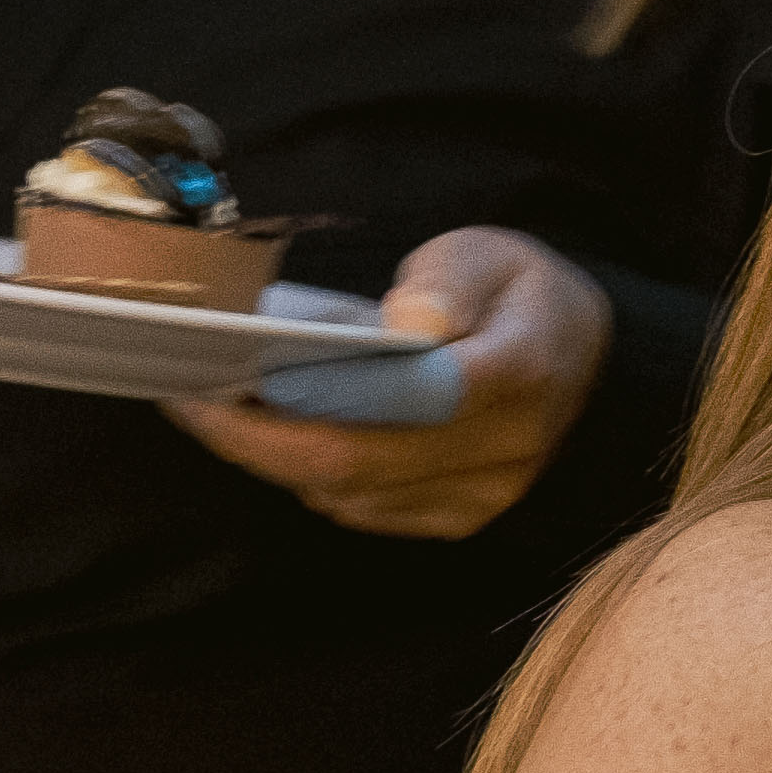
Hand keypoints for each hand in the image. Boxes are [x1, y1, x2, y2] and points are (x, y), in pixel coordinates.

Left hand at [167, 228, 608, 540]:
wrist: (584, 358)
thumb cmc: (519, 295)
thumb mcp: (490, 253)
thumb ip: (449, 281)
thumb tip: (410, 325)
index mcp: (517, 371)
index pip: (400, 399)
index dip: (304, 398)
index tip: (226, 379)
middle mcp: (505, 448)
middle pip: (358, 462)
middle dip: (257, 440)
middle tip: (188, 401)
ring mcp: (484, 494)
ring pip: (352, 495)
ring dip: (276, 460)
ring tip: (219, 412)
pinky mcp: (461, 519)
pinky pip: (366, 511)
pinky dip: (312, 478)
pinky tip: (278, 438)